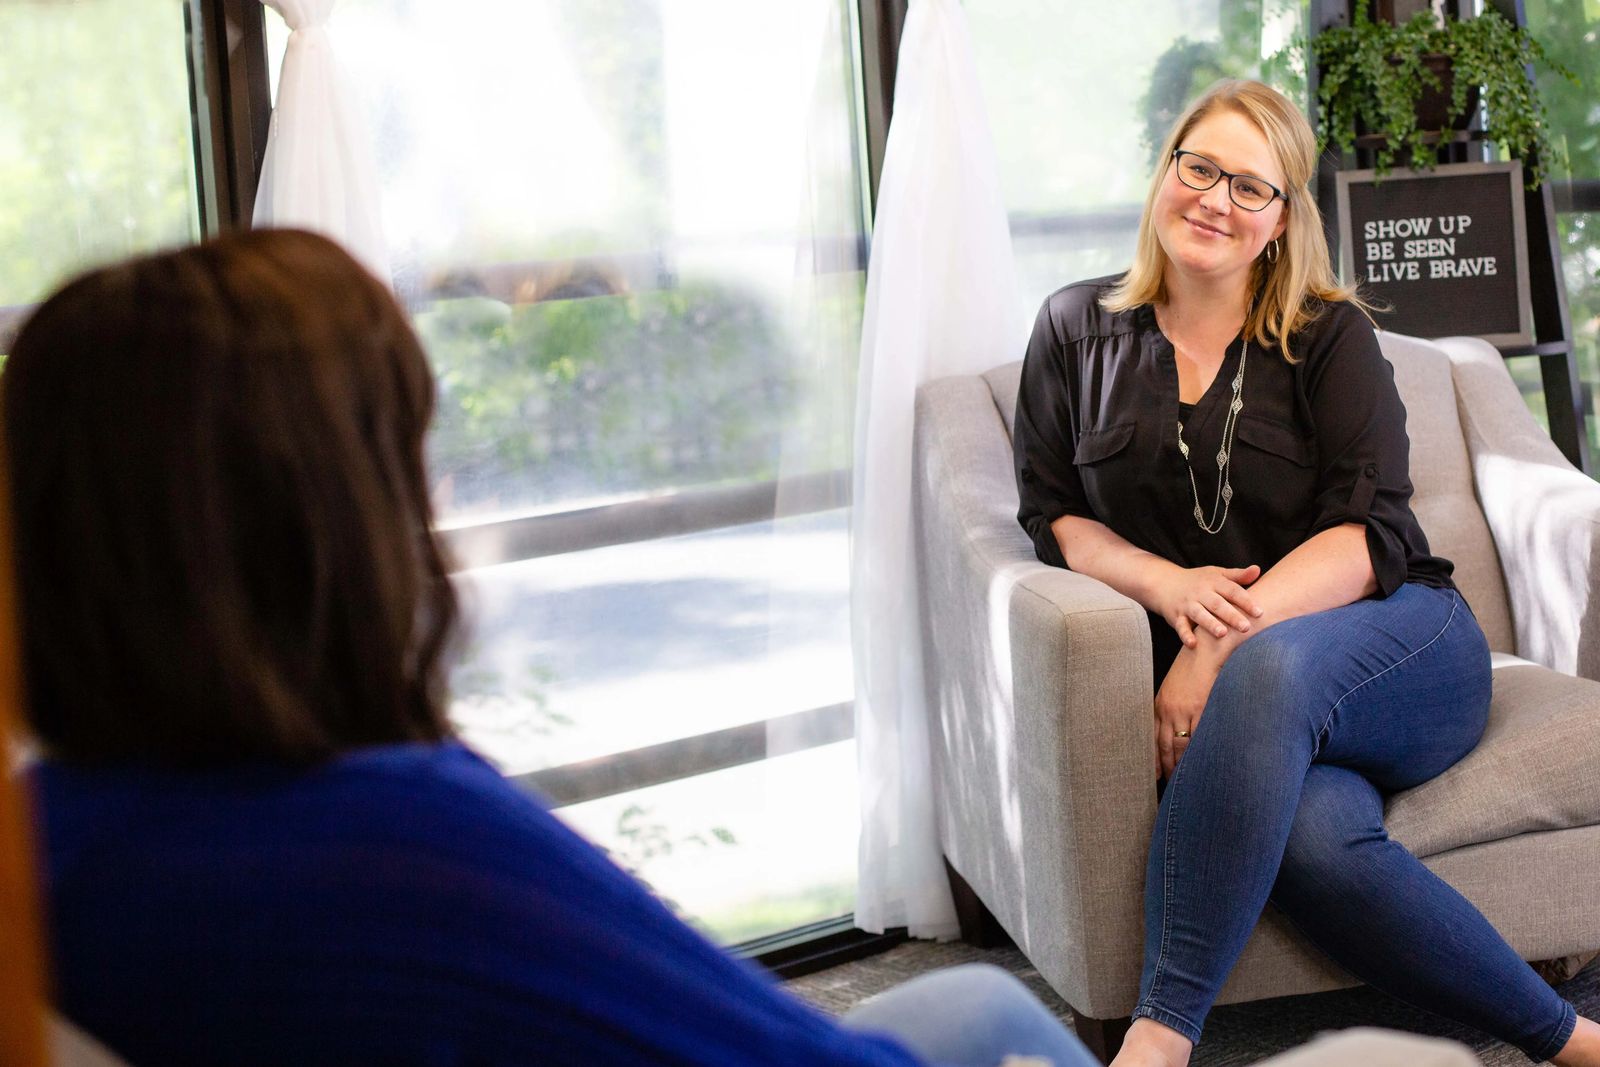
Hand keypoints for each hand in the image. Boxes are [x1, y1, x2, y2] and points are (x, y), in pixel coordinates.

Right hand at [1154, 563, 1262, 647]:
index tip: (1259, 612)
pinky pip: (1181, 626)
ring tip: (1222, 634)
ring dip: (1210, 624)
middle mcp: (1200, 593)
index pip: (1232, 591)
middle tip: (1246, 627)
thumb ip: (1238, 575)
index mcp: (1213, 582)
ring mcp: (1188, 605)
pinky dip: (1185, 635)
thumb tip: (1258, 569)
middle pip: (1217, 604)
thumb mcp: (1217, 574)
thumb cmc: (1198, 581)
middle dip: (1231, 615)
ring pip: (1199, 615)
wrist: (1164, 583)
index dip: (1246, 601)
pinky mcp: (1176, 617)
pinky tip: (1193, 644)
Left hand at [1155, 646, 1220, 778]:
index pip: (1152, 738)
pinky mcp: (1201, 708)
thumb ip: (1173, 708)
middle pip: (1164, 745)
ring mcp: (1184, 710)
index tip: (1155, 774)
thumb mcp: (1176, 688)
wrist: (1207, 651)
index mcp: (1160, 705)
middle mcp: (1169, 709)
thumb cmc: (1195, 668)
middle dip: (1167, 766)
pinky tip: (1200, 763)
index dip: (1154, 758)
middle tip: (1170, 783)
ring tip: (1185, 780)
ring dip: (1181, 764)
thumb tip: (1177, 729)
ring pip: (1180, 744)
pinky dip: (1198, 751)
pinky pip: (1198, 735)